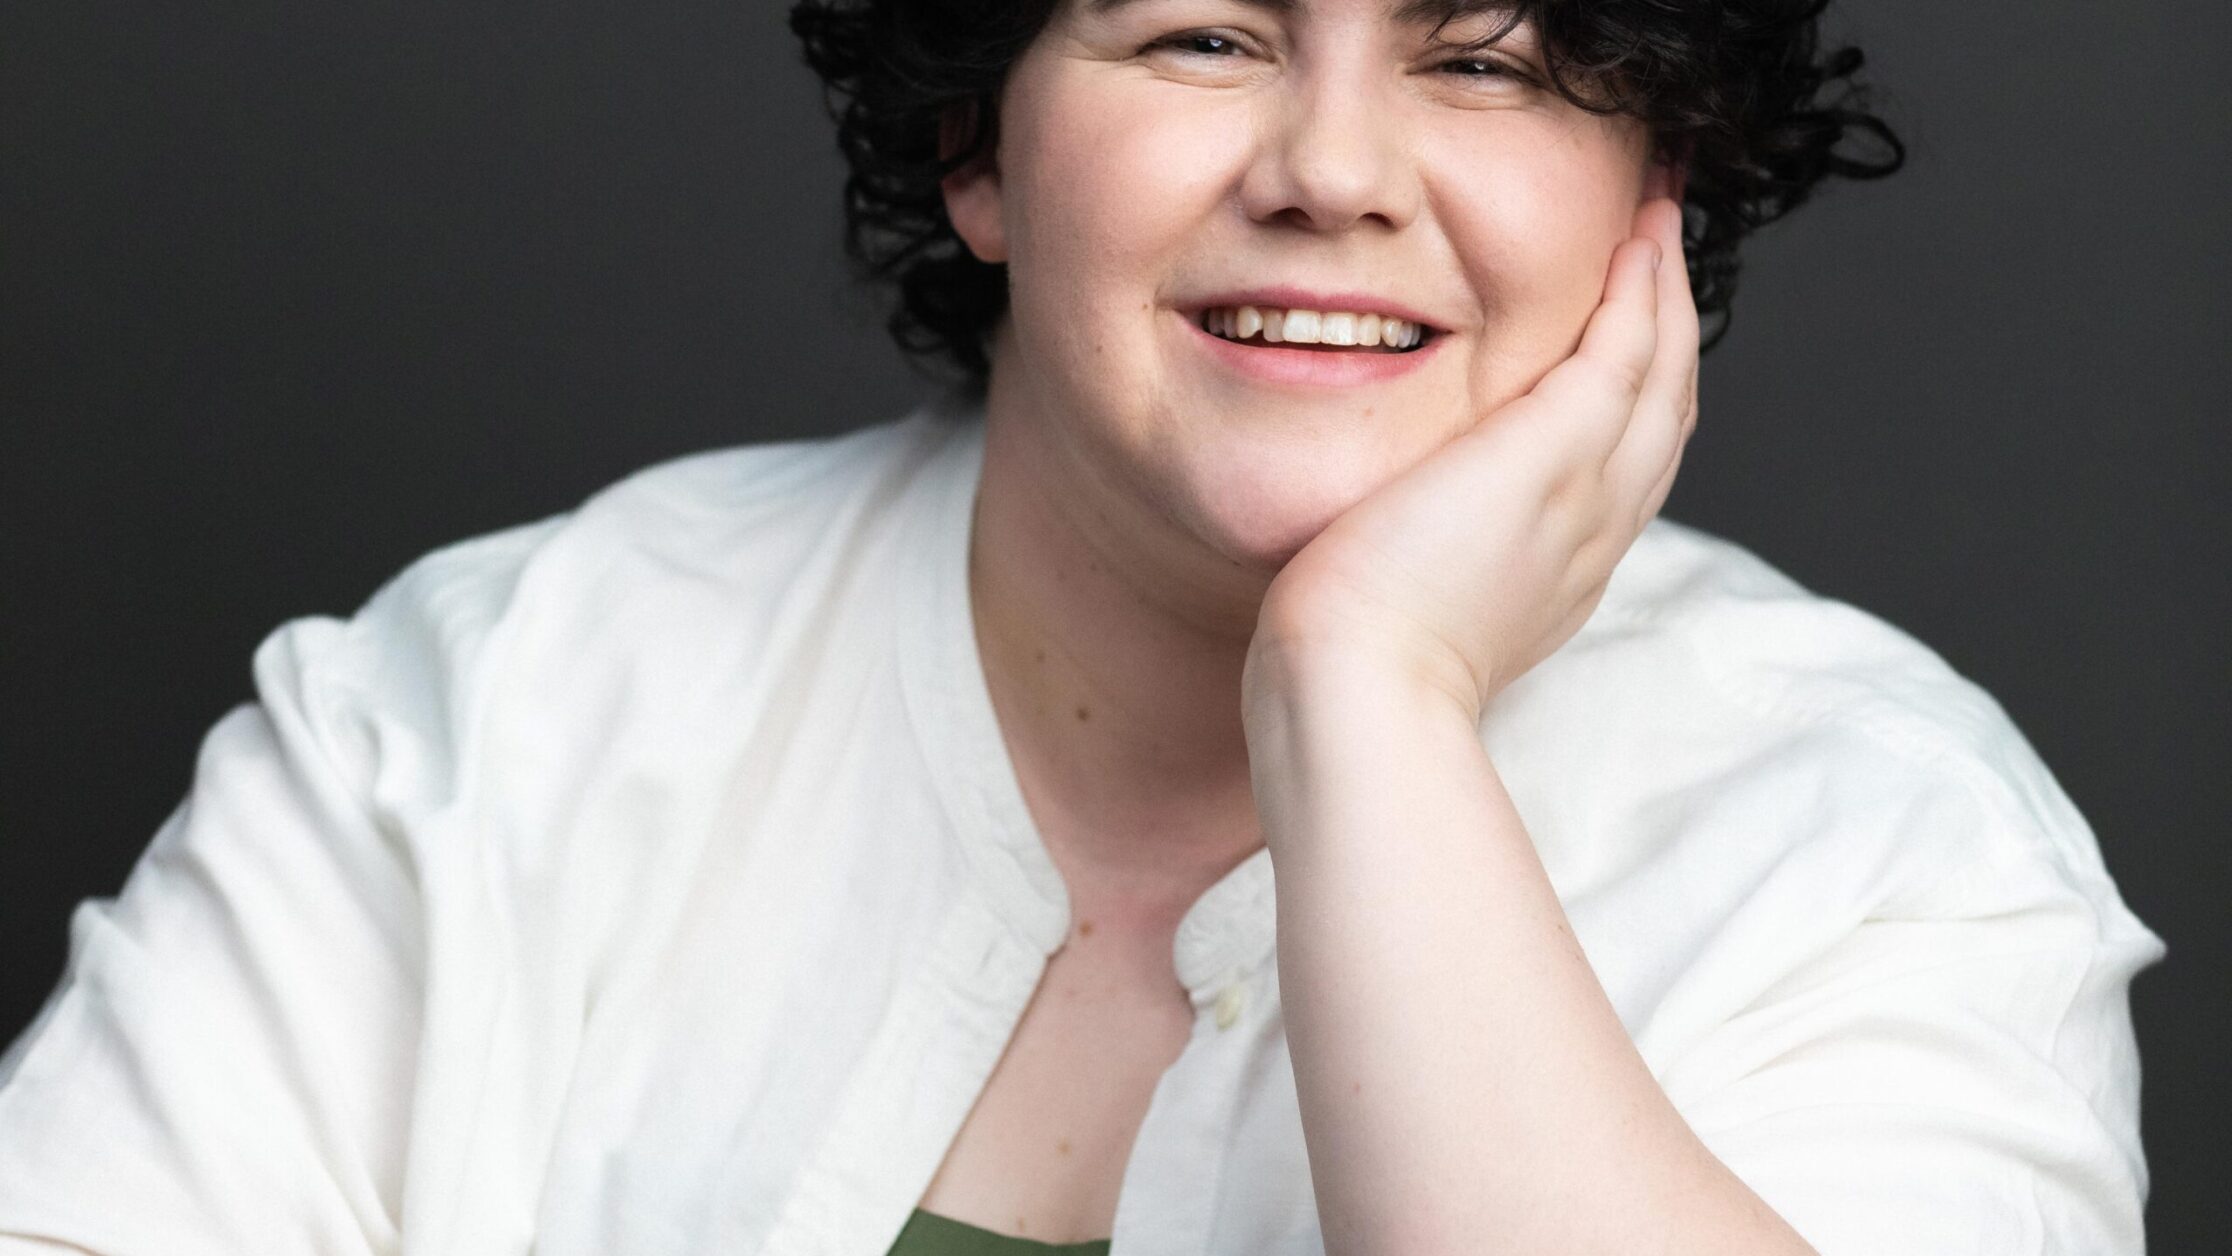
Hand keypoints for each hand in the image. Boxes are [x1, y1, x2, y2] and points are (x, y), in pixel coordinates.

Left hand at [1247, 189, 1699, 719]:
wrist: (1358, 689)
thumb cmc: (1350, 663)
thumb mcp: (1404, 603)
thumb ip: (1418, 558)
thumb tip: (1383, 536)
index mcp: (1561, 572)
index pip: (1620, 465)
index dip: (1633, 393)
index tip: (1623, 334)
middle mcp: (1593, 533)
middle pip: (1664, 413)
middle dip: (1671, 326)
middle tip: (1663, 244)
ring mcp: (1584, 492)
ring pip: (1662, 374)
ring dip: (1668, 287)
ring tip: (1661, 214)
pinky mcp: (1553, 455)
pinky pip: (1625, 352)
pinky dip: (1640, 291)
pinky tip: (1635, 238)